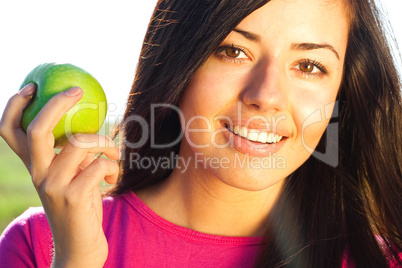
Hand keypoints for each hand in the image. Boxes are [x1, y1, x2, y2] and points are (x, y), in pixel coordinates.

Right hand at [0, 83, 118, 266]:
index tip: (32, 86)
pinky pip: (99, 165)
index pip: (9, 131)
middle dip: (56, 104)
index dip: (14, 106)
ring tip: (116, 155)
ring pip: (79, 143)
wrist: (80, 245)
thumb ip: (73, 152)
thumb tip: (90, 120)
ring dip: (106, 143)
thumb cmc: (80, 203)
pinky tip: (114, 178)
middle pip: (37, 130)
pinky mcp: (73, 197)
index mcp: (34, 166)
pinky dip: (113, 166)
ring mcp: (52, 186)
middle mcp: (37, 174)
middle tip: (76, 91)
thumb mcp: (72, 174)